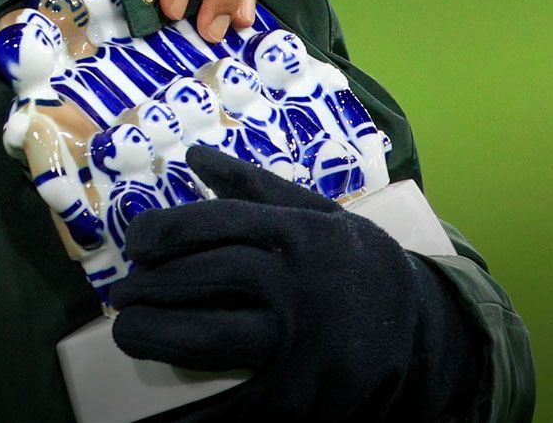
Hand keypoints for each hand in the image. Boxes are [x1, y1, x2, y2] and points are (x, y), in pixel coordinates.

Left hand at [108, 147, 478, 422]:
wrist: (431, 332)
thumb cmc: (360, 265)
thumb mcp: (321, 214)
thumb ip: (255, 186)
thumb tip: (194, 156)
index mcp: (300, 234)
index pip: (215, 223)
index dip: (164, 232)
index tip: (134, 244)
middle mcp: (299, 284)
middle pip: (204, 279)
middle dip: (150, 288)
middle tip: (121, 297)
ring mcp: (303, 343)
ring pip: (210, 337)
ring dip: (158, 336)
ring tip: (129, 333)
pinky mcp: (306, 395)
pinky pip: (237, 404)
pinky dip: (197, 409)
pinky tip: (164, 409)